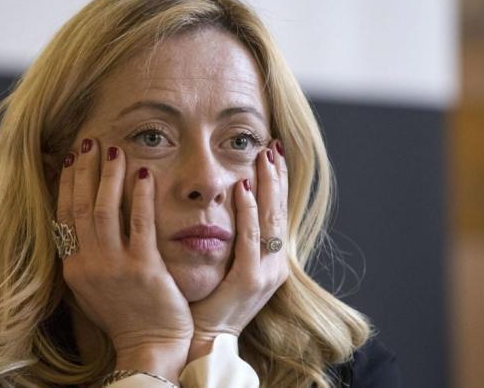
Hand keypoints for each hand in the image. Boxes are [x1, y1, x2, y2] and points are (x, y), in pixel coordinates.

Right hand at [57, 138, 192, 378]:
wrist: (150, 346)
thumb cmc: (126, 316)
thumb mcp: (93, 288)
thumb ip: (86, 256)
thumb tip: (80, 223)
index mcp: (73, 268)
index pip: (64, 216)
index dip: (66, 184)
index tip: (71, 159)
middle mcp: (87, 264)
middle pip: (80, 206)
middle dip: (83, 170)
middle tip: (88, 142)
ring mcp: (114, 267)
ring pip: (103, 210)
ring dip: (108, 176)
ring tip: (113, 150)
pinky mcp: (143, 268)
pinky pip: (139, 223)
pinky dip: (139, 195)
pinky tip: (144, 173)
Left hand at [187, 140, 289, 361]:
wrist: (205, 338)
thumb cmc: (208, 298)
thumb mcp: (225, 262)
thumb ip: (230, 234)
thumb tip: (222, 197)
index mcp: (269, 258)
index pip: (276, 211)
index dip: (277, 181)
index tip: (272, 151)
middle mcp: (274, 263)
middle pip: (279, 210)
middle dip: (276, 176)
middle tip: (272, 146)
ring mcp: (265, 272)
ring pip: (270, 219)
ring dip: (267, 185)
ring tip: (264, 157)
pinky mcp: (249, 280)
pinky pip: (250, 239)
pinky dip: (249, 212)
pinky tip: (244, 188)